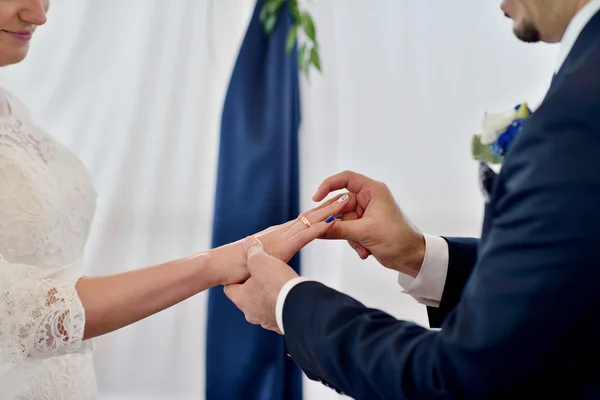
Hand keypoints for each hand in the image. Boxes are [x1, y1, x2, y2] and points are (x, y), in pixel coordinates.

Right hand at [210, 194, 348, 284]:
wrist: (219, 266)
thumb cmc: (236, 269)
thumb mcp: (262, 266)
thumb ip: (272, 264)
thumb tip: (278, 272)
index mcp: (280, 236)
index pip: (306, 221)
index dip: (323, 212)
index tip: (340, 205)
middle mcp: (282, 232)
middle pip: (311, 215)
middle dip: (331, 205)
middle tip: (350, 194)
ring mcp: (281, 237)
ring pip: (310, 221)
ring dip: (330, 211)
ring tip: (347, 201)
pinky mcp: (280, 247)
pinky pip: (303, 236)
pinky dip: (319, 228)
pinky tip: (332, 222)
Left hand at [224, 236, 297, 332]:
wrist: (300, 306)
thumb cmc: (276, 284)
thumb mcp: (260, 260)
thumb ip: (253, 250)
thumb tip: (248, 242)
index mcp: (241, 299)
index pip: (230, 287)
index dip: (236, 276)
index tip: (244, 269)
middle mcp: (251, 313)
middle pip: (248, 297)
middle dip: (255, 286)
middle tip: (264, 275)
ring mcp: (267, 321)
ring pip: (264, 306)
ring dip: (269, 296)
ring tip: (279, 283)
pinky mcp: (281, 325)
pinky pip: (279, 312)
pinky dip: (282, 303)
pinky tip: (290, 294)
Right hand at [310, 170, 424, 276]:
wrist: (411, 257)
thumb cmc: (397, 239)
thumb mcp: (365, 233)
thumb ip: (339, 230)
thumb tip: (317, 228)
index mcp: (373, 191)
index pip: (346, 179)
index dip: (328, 185)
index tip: (315, 198)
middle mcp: (368, 199)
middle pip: (340, 204)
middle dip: (335, 221)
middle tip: (321, 229)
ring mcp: (366, 213)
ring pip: (342, 220)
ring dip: (348, 236)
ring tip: (361, 247)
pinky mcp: (365, 226)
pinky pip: (348, 230)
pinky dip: (354, 242)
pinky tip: (364, 251)